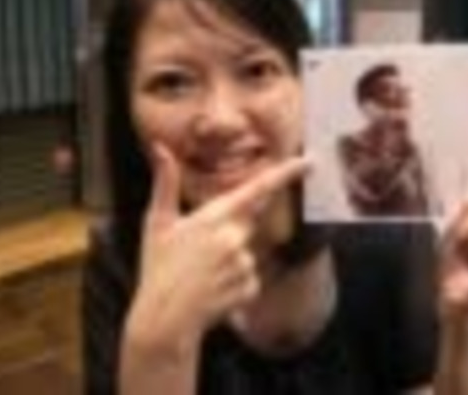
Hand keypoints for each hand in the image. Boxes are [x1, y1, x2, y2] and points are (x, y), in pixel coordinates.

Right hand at [125, 144, 310, 348]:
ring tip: (202, 275)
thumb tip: (160, 148)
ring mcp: (244, 264)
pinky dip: (235, 283)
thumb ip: (165, 183)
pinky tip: (214, 291)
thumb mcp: (158, 222)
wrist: (165, 319)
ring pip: (247, 252)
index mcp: (214, 216)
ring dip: (229, 260)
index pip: (258, 189)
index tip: (309, 162)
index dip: (286, 174)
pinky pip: (250, 278)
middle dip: (228, 233)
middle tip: (198, 254)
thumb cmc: (158, 268)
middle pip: (246, 224)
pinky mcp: (250, 287)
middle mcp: (234, 237)